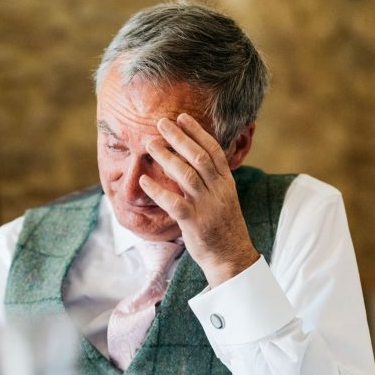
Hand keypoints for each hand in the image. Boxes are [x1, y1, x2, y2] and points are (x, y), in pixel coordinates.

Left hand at [139, 113, 257, 287]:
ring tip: (150, 144)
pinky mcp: (194, 222)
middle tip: (161, 123)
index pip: (213, 151)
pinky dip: (157, 190)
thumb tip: (193, 160)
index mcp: (226, 182)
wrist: (231, 257)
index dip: (197, 132)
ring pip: (186, 175)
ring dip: (166, 157)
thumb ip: (212, 180)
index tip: (182, 117)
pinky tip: (143, 180)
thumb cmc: (222, 227)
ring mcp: (206, 206)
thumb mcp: (224, 198)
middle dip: (179, 137)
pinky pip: (173, 203)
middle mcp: (218, 190)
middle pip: (198, 157)